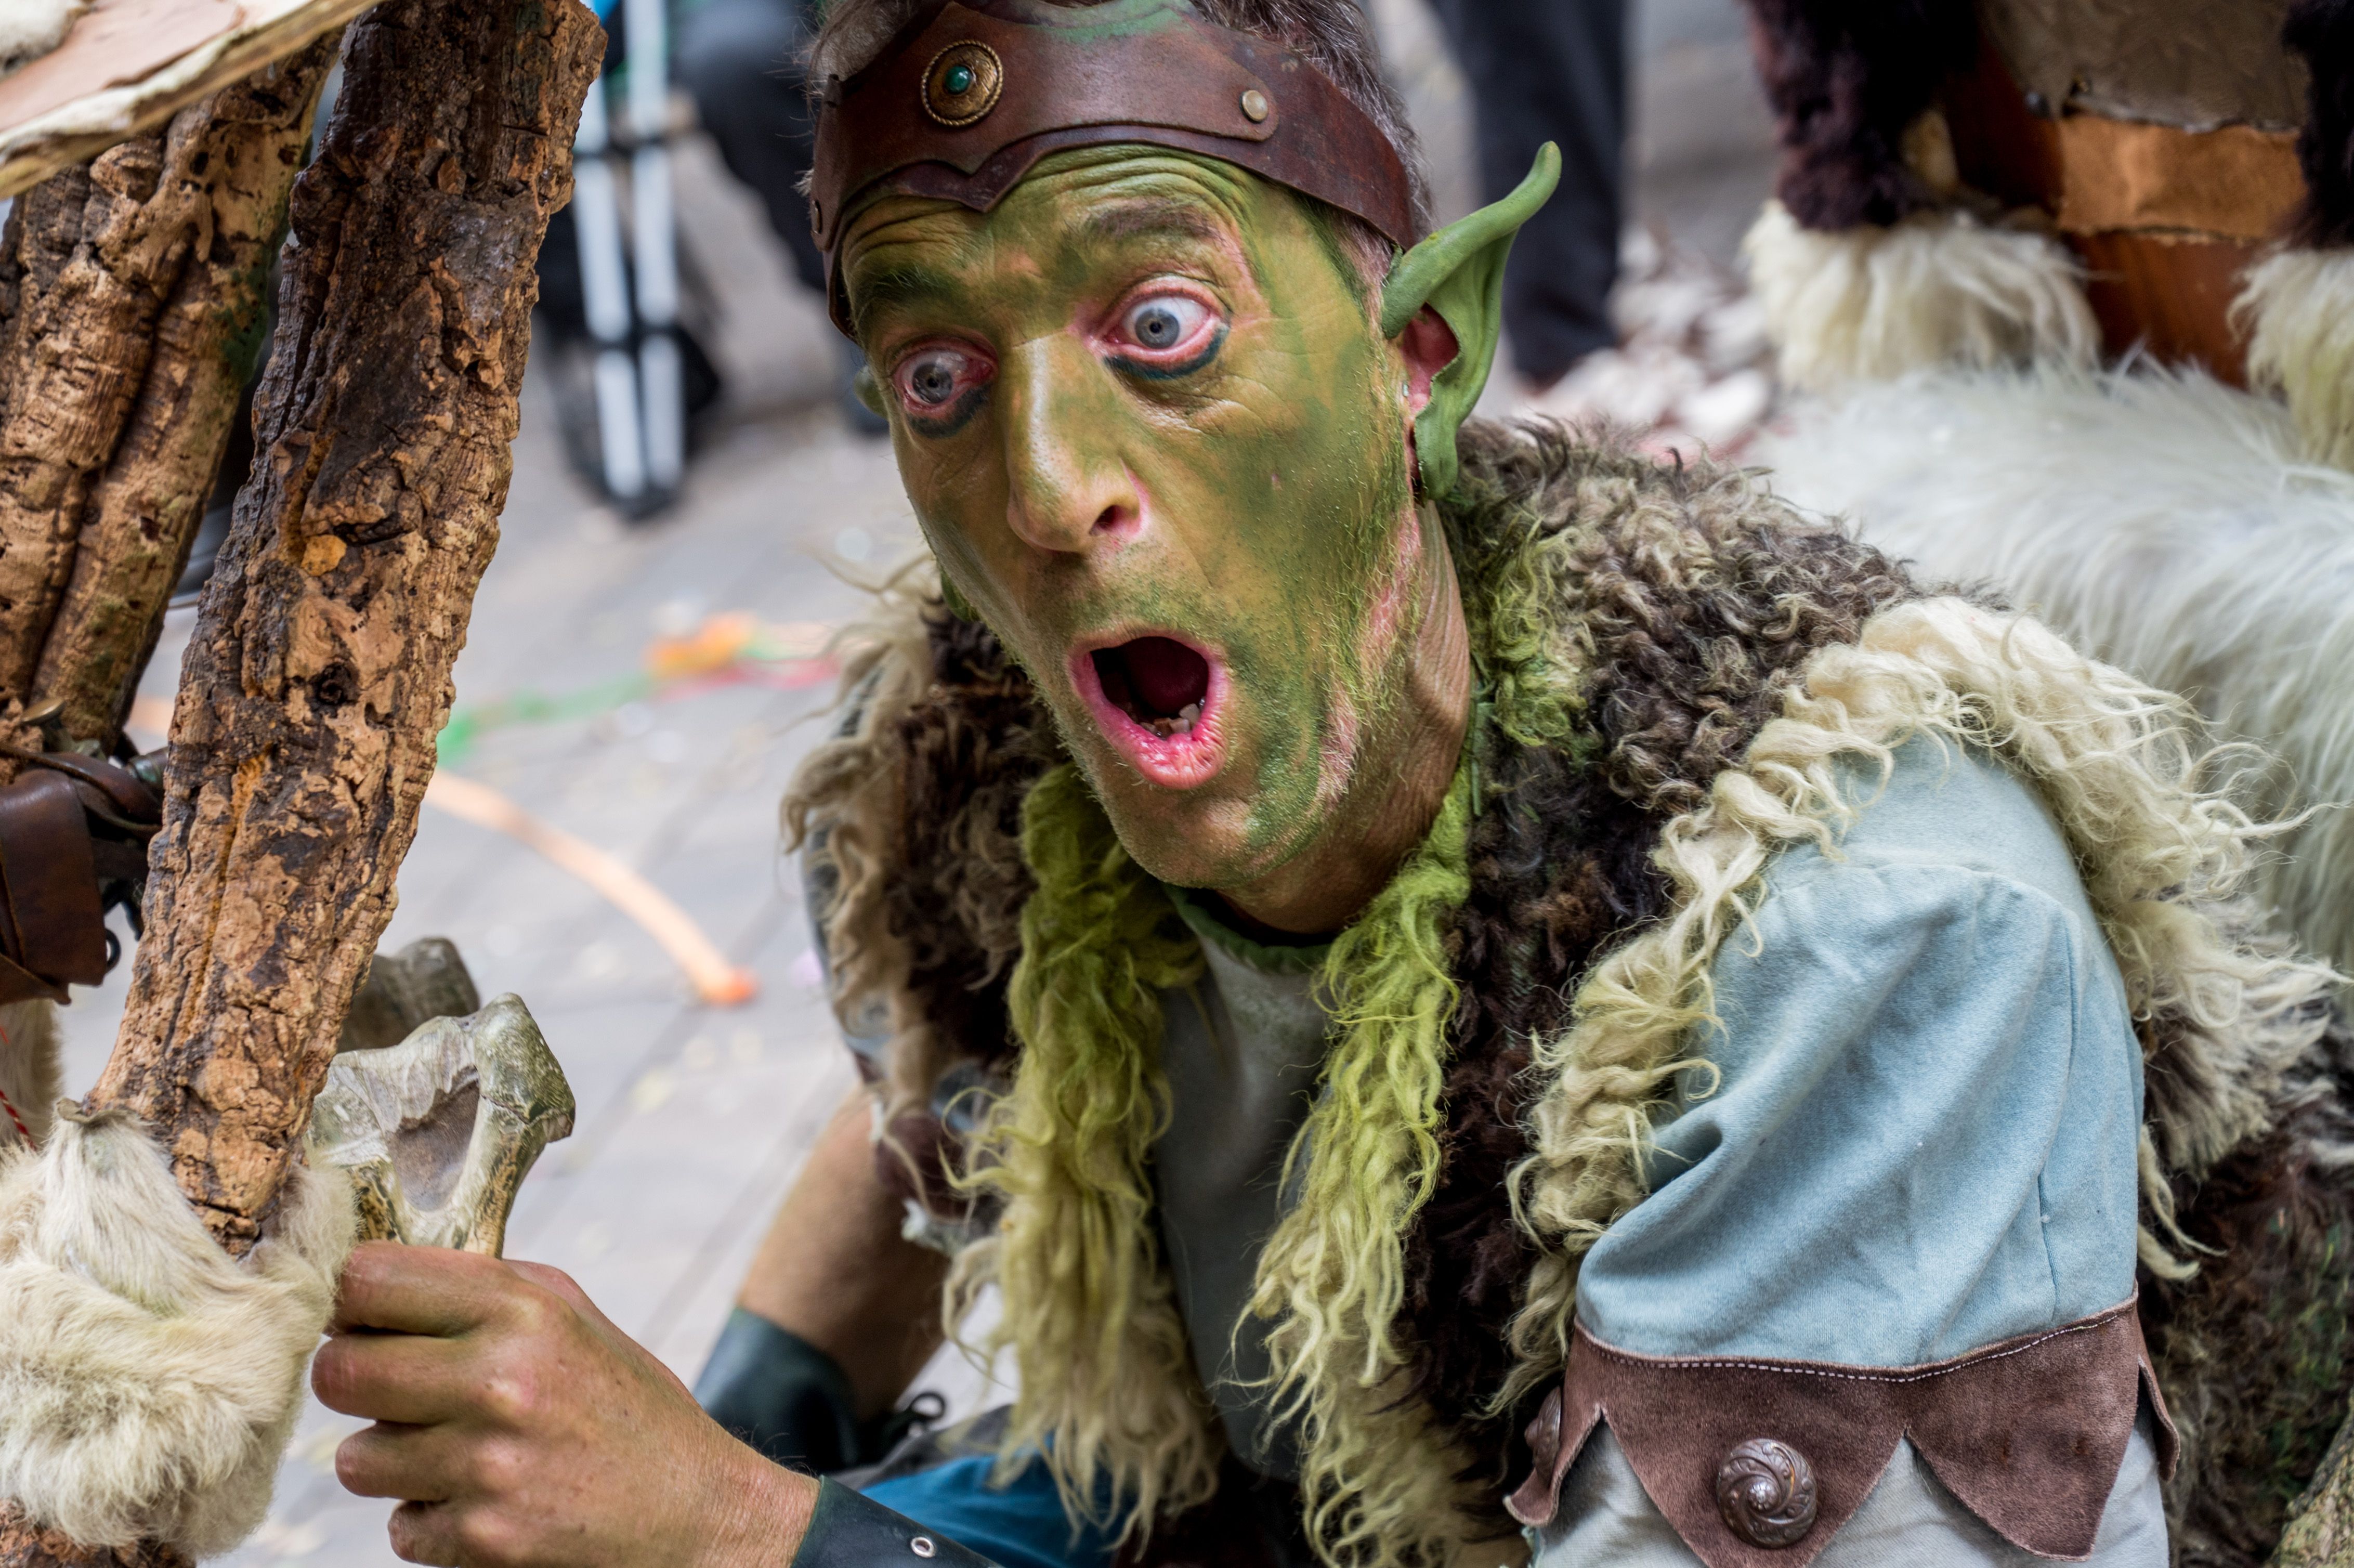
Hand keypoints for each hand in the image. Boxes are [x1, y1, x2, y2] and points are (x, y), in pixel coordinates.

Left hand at [314, 1242, 817, 1566]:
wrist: (695, 1513)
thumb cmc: (626, 1406)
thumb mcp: (572, 1316)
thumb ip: (480, 1287)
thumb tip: (366, 1282)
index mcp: (522, 1308)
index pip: (365, 1280)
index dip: (348, 1300)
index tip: (359, 1316)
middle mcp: (500, 1378)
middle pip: (338, 1369)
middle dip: (357, 1382)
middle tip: (397, 1390)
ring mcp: (487, 1464)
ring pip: (355, 1457)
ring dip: (392, 1461)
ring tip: (456, 1453)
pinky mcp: (482, 1538)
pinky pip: (398, 1525)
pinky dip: (432, 1519)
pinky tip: (486, 1501)